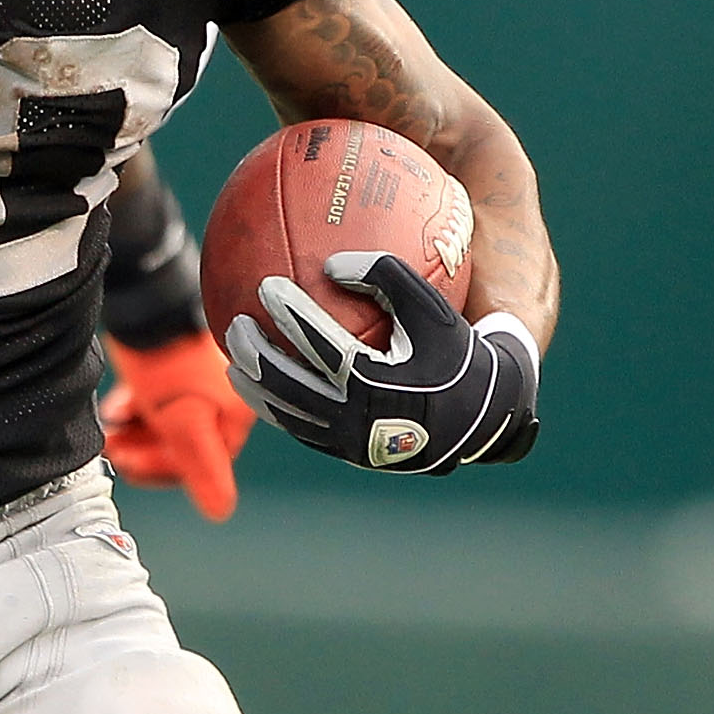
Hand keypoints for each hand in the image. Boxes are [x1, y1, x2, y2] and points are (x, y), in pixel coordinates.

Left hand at [100, 332, 255, 520]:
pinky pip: (155, 404)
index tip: (128, 465)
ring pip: (165, 427)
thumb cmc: (170, 360)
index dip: (162, 472)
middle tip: (113, 448)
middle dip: (144, 452)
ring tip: (110, 429)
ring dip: (134, 435)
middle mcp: (222, 402)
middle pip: (182, 448)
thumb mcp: (184, 421)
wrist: (147, 300)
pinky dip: (134, 411)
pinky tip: (115, 408)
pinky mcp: (174, 370)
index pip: (204, 467)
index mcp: (235, 417)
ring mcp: (198, 385)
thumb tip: (221, 510)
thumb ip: (202, 468)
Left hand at [225, 251, 539, 473]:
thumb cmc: (455, 352)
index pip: (323, 345)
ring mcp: (349, 441)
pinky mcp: (348, 452)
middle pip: (292, 386)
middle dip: (257, 356)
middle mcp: (358, 417)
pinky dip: (278, 410)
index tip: (266, 286)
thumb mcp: (432, 309)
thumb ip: (387, 276)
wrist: (479, 415)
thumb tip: (333, 261)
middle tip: (235, 326)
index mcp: (378, 382)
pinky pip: (303, 430)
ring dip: (257, 390)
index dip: (292, 315)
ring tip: (234, 363)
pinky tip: (262, 389)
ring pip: (291, 416)